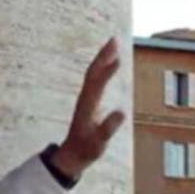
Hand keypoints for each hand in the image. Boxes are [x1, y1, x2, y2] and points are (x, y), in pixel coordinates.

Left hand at [50, 37, 125, 179]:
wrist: (73, 154)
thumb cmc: (87, 149)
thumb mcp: (99, 143)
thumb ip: (108, 128)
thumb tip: (121, 112)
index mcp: (88, 105)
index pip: (97, 83)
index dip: (107, 72)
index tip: (118, 59)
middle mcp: (86, 97)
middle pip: (93, 71)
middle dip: (103, 55)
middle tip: (114, 39)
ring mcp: (86, 97)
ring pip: (93, 72)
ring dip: (103, 57)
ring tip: (114, 44)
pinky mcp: (89, 99)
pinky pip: (96, 77)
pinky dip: (103, 67)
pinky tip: (110, 62)